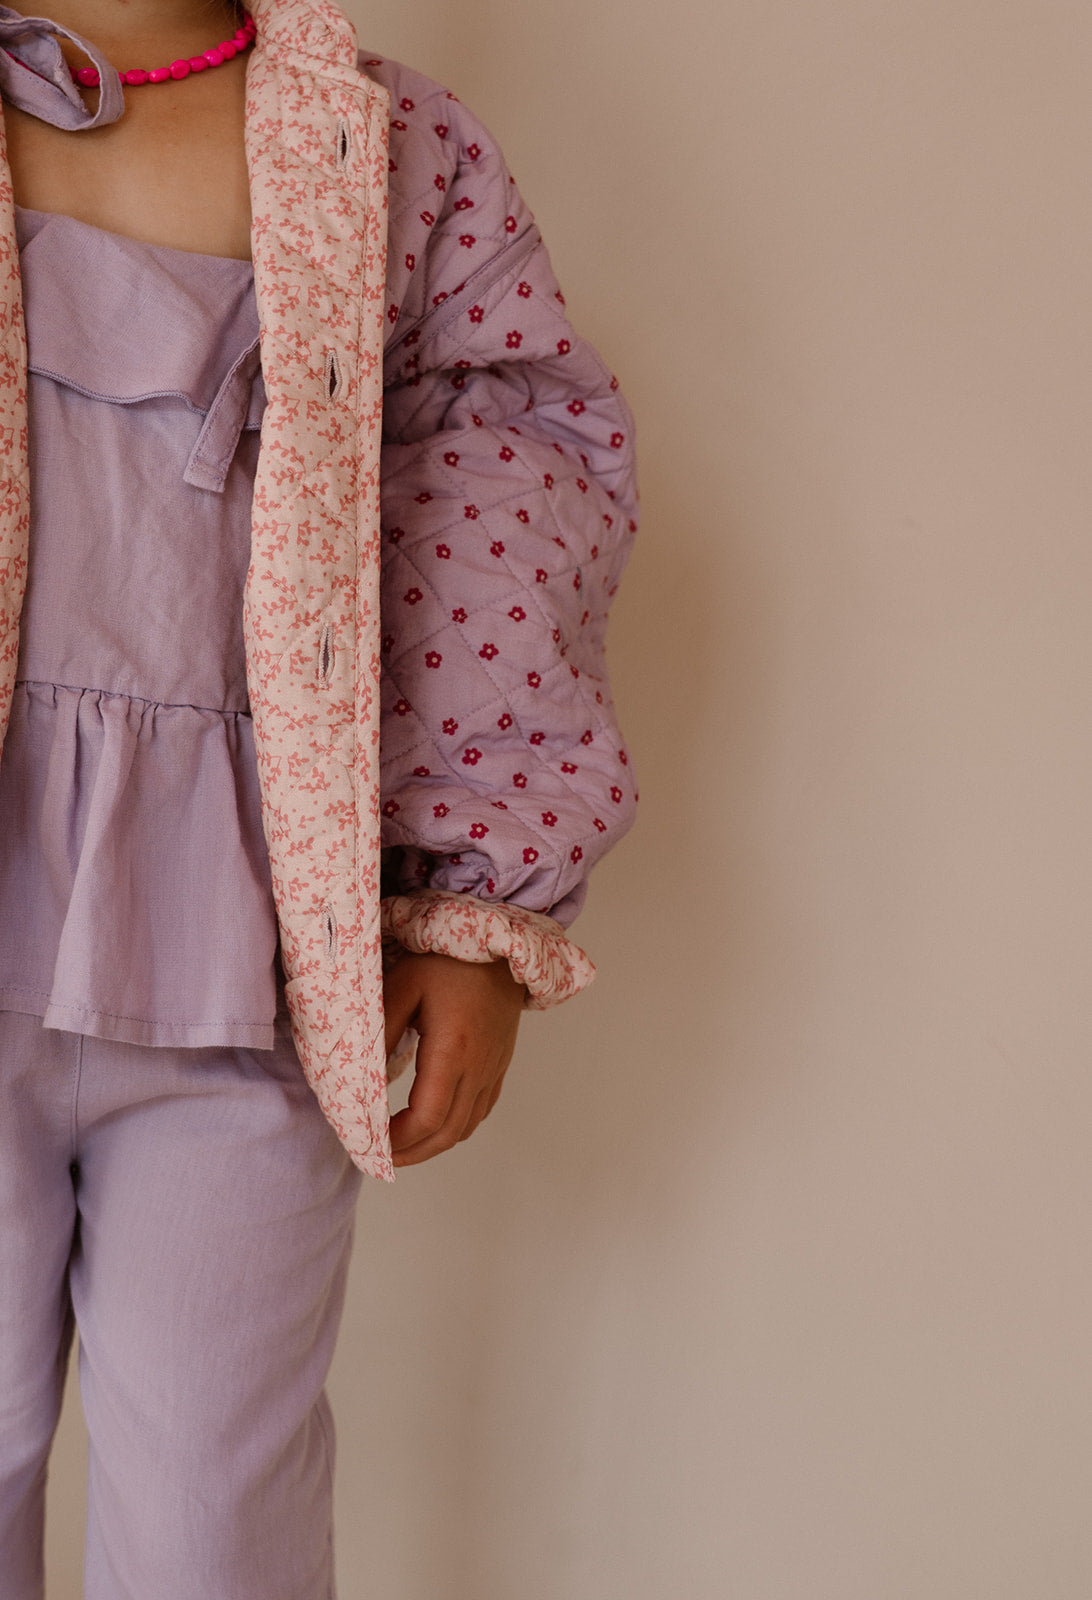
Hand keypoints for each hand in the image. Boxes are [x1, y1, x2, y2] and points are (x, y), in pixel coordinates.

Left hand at [383, 950, 526, 1166]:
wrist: (498, 947)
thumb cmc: (446, 961)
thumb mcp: (402, 987)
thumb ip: (381, 1034)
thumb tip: (362, 1079)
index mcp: (453, 1050)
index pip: (427, 1117)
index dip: (398, 1140)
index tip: (372, 1140)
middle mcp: (479, 1067)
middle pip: (448, 1134)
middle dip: (411, 1153)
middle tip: (380, 1157)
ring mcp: (494, 1069)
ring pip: (466, 1128)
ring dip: (433, 1145)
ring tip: (401, 1145)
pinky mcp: (500, 1065)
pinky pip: (480, 1111)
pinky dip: (455, 1128)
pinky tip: (434, 1124)